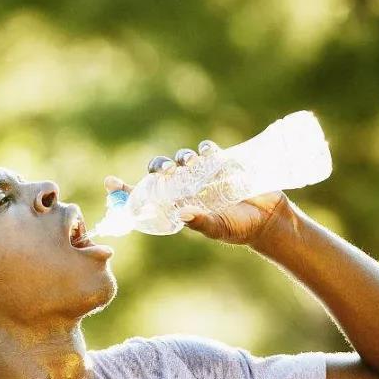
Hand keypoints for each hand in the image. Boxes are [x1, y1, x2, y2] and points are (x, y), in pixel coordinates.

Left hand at [104, 147, 290, 246]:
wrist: (270, 219)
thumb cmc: (240, 229)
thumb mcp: (219, 229)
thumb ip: (202, 222)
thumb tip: (183, 213)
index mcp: (178, 205)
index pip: (146, 195)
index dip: (126, 189)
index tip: (109, 182)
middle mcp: (187, 188)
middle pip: (161, 172)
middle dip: (158, 167)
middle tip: (165, 171)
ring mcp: (203, 174)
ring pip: (181, 159)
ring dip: (180, 158)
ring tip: (188, 163)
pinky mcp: (222, 163)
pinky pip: (207, 151)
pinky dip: (204, 149)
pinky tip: (207, 153)